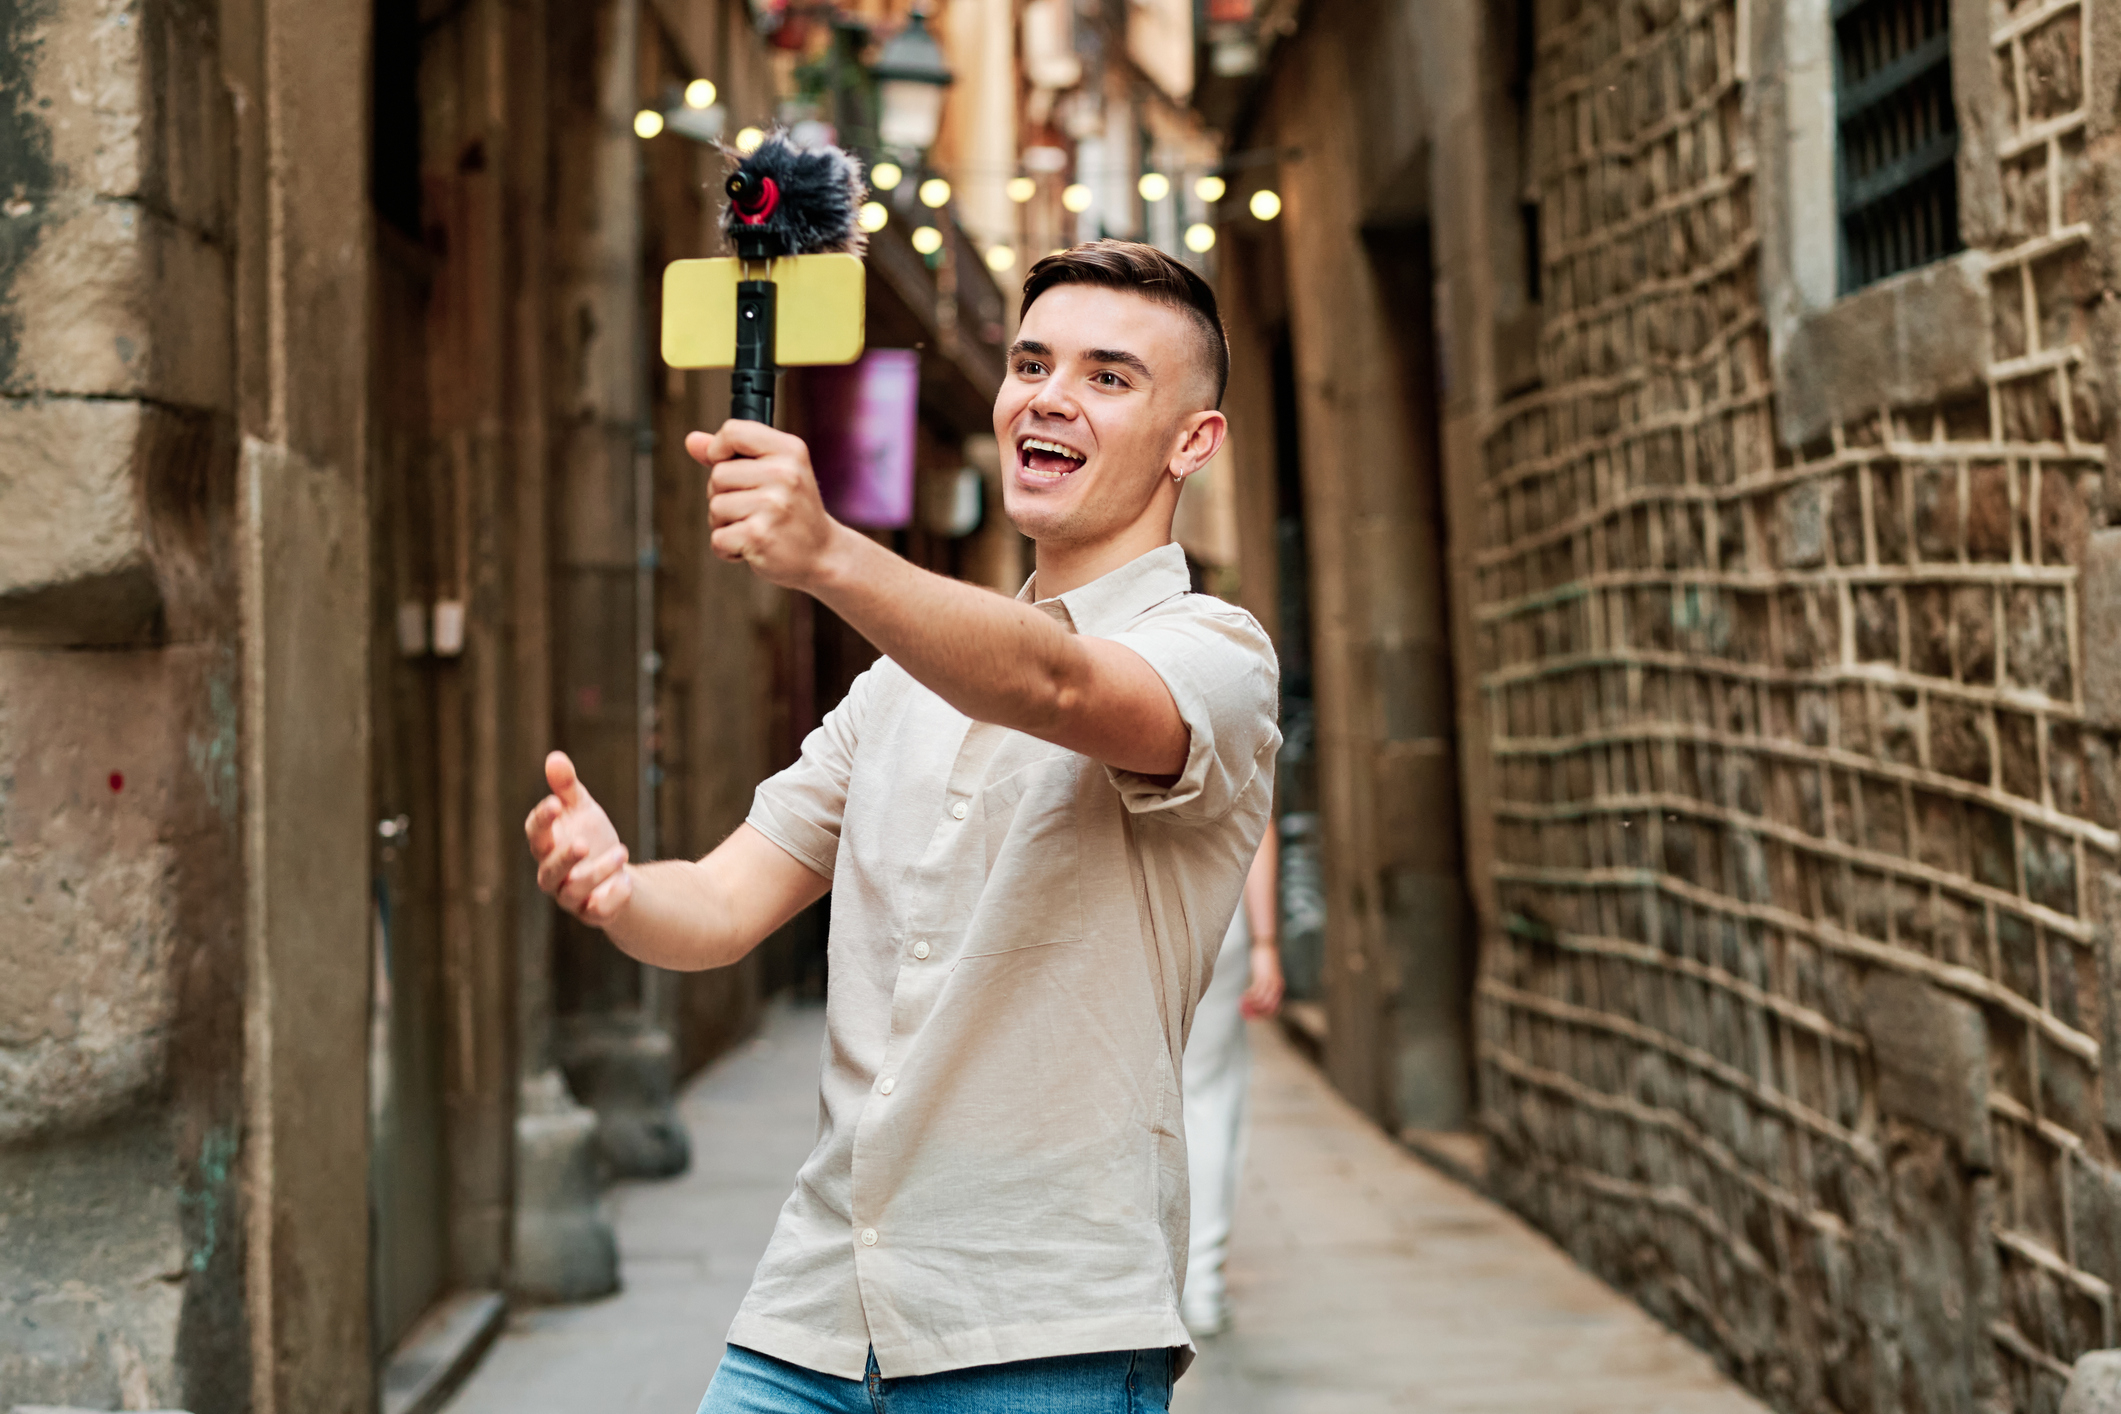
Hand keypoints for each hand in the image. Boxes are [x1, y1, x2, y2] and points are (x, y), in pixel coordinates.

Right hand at [524, 751, 633, 926]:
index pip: (535, 834)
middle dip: (565, 857)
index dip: (542, 820)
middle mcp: (553, 874)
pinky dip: (611, 899)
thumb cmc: (592, 836)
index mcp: (547, 845)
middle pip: (548, 870)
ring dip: (597, 872)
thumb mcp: (583, 809)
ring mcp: (572, 896)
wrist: (617, 873)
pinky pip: (597, 912)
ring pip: (573, 891)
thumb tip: (555, 758)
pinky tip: (627, 882)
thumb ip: (567, 787)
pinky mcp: (593, 912)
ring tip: (621, 851)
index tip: (555, 803)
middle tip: (584, 842)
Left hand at [690, 420, 842, 590]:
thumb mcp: (774, 472)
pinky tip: (752, 548)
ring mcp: (773, 506)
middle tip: (754, 509)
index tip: (727, 465)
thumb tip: (692, 441)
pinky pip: (718, 538)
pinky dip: (727, 549)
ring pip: (715, 507)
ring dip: (726, 524)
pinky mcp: (759, 536)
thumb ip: (733, 454)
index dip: (719, 450)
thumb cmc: (794, 511)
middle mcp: (785, 474)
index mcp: (790, 451)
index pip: (733, 431)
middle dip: (724, 495)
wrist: (823, 554)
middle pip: (718, 475)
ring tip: (755, 528)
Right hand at [1239, 941, 1284, 1018]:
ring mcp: (1270, 982)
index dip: (1263, 1016)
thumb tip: (1259, 997)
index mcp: (1279, 988)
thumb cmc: (1266, 961)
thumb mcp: (1269, 976)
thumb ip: (1267, 986)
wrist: (1267, 946)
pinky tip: (1242, 997)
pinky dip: (1248, 997)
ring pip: (1260, 1001)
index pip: (1274, 1009)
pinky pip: (1255, 992)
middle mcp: (1277, 987)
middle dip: (1255, 1014)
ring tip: (1241, 1005)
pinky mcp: (1262, 977)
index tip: (1253, 1017)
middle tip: (1245, 1015)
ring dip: (1250, 1006)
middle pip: (1267, 1008)